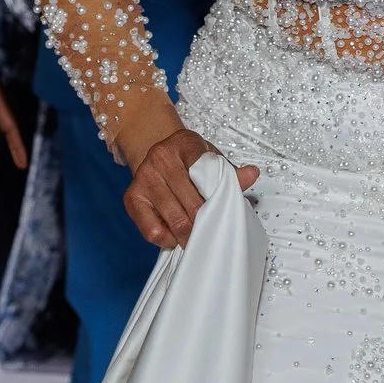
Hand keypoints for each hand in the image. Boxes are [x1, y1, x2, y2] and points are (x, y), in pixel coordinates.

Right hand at [124, 127, 259, 248]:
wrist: (159, 158)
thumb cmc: (189, 162)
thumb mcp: (211, 159)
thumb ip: (230, 172)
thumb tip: (252, 174)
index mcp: (184, 143)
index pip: (205, 168)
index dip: (217, 193)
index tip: (225, 207)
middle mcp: (160, 157)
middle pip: (192, 201)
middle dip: (206, 221)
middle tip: (215, 234)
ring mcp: (143, 177)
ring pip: (174, 218)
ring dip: (190, 234)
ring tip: (199, 239)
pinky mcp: (131, 198)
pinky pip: (152, 230)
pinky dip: (168, 239)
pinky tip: (176, 235)